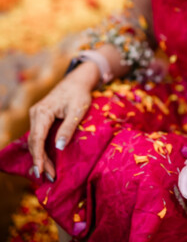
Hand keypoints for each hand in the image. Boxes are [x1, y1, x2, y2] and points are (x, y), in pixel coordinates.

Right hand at [28, 61, 96, 180]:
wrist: (77, 81)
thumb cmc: (79, 94)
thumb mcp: (78, 110)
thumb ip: (68, 127)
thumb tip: (59, 147)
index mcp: (43, 111)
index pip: (37, 139)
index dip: (38, 157)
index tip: (42, 172)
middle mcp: (36, 113)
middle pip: (35, 142)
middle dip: (41, 161)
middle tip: (50, 178)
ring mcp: (37, 115)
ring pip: (36, 141)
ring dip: (41, 157)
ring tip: (49, 173)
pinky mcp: (41, 118)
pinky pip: (39, 136)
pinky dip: (42, 149)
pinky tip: (47, 161)